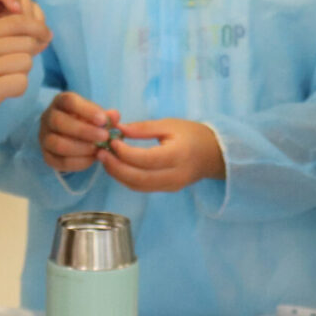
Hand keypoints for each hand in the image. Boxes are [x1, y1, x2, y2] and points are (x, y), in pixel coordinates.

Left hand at [0, 0, 45, 40]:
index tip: (16, 10)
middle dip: (22, 16)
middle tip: (16, 34)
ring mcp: (21, 0)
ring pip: (34, 10)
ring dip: (31, 25)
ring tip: (22, 41)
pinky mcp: (30, 12)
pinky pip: (39, 19)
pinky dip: (37, 30)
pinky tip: (34, 43)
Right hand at [0, 15, 50, 132]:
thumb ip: (11, 40)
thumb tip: (46, 34)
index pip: (17, 21)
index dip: (37, 27)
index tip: (47, 35)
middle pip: (26, 43)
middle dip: (27, 56)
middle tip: (13, 70)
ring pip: (26, 62)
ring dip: (22, 74)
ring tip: (4, 81)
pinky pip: (21, 82)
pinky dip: (18, 89)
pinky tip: (4, 92)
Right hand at [40, 92, 121, 172]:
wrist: (72, 136)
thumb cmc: (86, 121)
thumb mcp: (95, 114)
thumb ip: (106, 116)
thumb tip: (115, 116)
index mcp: (61, 102)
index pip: (69, 101)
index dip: (86, 110)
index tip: (103, 120)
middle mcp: (48, 118)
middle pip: (59, 122)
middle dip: (84, 131)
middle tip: (104, 137)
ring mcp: (44, 137)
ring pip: (57, 144)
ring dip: (81, 148)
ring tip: (98, 149)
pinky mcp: (47, 155)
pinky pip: (59, 162)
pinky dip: (78, 162)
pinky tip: (92, 159)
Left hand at [100, 119, 223, 192]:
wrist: (214, 154)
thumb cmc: (193, 135)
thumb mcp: (170, 124)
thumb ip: (144, 128)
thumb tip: (119, 130)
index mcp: (178, 155)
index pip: (146, 159)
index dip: (125, 153)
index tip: (111, 142)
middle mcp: (175, 175)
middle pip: (138, 179)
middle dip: (116, 167)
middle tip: (101, 154)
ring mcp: (171, 186)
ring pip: (138, 186)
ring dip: (118, 175)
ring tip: (105, 159)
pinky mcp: (167, 190)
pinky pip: (142, 188)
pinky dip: (127, 179)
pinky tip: (118, 167)